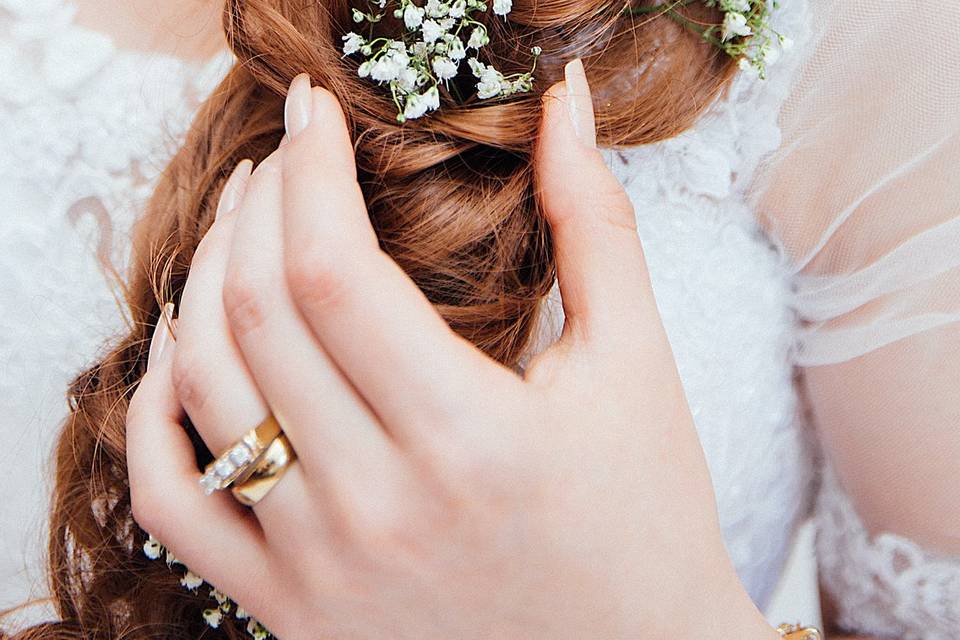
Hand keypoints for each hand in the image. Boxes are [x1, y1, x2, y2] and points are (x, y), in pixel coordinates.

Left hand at [127, 65, 776, 639]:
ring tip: (242, 226)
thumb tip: (565, 104)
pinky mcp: (293, 607)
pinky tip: (184, 350)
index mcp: (473, 440)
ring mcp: (321, 566)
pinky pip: (172, 499)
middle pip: (258, 314)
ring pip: (204, 389)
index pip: (335, 271)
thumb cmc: (646, 515)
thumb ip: (594, 222)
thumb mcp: (636, 362)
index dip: (310, 168)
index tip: (314, 112)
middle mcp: (380, 508)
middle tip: (287, 156)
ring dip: (204, 281)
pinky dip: (155, 410)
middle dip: (258, 204)